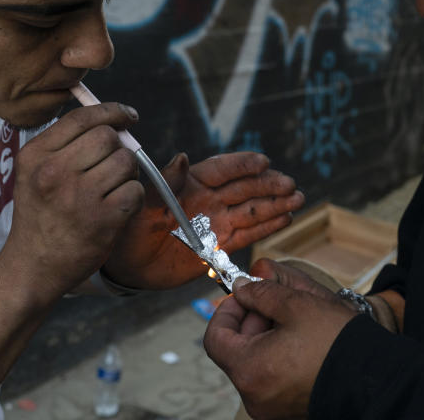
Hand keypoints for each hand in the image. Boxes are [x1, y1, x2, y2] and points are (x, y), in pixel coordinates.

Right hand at [0, 103, 144, 301]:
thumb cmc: (39, 216)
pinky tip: (117, 209)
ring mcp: (79, 197)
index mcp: (35, 155)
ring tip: (111, 190)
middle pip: (108, 137)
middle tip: (112, 167)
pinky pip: (135, 191)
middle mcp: (54, 172)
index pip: (82, 118)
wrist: (32, 267)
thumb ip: (65, 144)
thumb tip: (113, 120)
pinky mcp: (102, 220)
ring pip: (126, 162)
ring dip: (127, 174)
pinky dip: (132, 198)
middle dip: (118, 148)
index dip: (112, 111)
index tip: (128, 116)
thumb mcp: (34, 173)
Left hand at [102, 152, 304, 289]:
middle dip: (268, 185)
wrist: (126, 265)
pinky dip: (268, 226)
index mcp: (190, 184)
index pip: (222, 169)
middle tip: (289, 184)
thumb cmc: (129, 229)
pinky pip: (248, 233)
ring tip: (297, 199)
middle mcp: (208, 200)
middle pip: (244, 188)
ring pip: (252, 209)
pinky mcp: (220, 245)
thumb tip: (184, 157)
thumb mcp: (144, 205)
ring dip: (275, 203)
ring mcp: (217, 222)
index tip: (263, 162)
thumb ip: (166, 183)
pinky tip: (286, 219)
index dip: (242, 165)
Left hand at [203, 276, 357, 419]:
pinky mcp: (289, 410)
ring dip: (266, 337)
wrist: (378, 378)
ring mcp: (272, 407)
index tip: (245, 295)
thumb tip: (242, 288)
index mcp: (250, 370)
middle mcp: (255, 396)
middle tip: (274, 302)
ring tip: (293, 319)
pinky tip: (301, 339)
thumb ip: (261, 293)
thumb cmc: (337, 342)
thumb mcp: (296, 304)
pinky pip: (271, 378)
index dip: (227, 311)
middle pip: (235, 351)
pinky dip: (278, 356)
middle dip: (251, 321)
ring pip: (254, 364)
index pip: (216, 338)